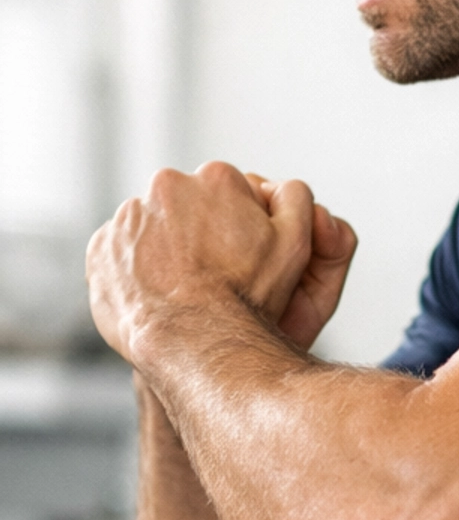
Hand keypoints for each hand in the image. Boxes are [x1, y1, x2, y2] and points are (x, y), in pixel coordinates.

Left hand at [87, 162, 355, 363]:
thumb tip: (283, 188)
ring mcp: (128, 217)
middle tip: (214, 275)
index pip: (229, 193)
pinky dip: (133, 271)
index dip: (239, 226)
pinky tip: (156, 295)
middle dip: (198, 232)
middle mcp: (167, 186)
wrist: (195, 341)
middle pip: (186, 206)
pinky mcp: (101, 248)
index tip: (240, 256)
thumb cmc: (248, 298)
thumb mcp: (297, 245)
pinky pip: (119, 255)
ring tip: (185, 289)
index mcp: (217, 178)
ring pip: (150, 229)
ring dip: (164, 250)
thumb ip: (296, 201)